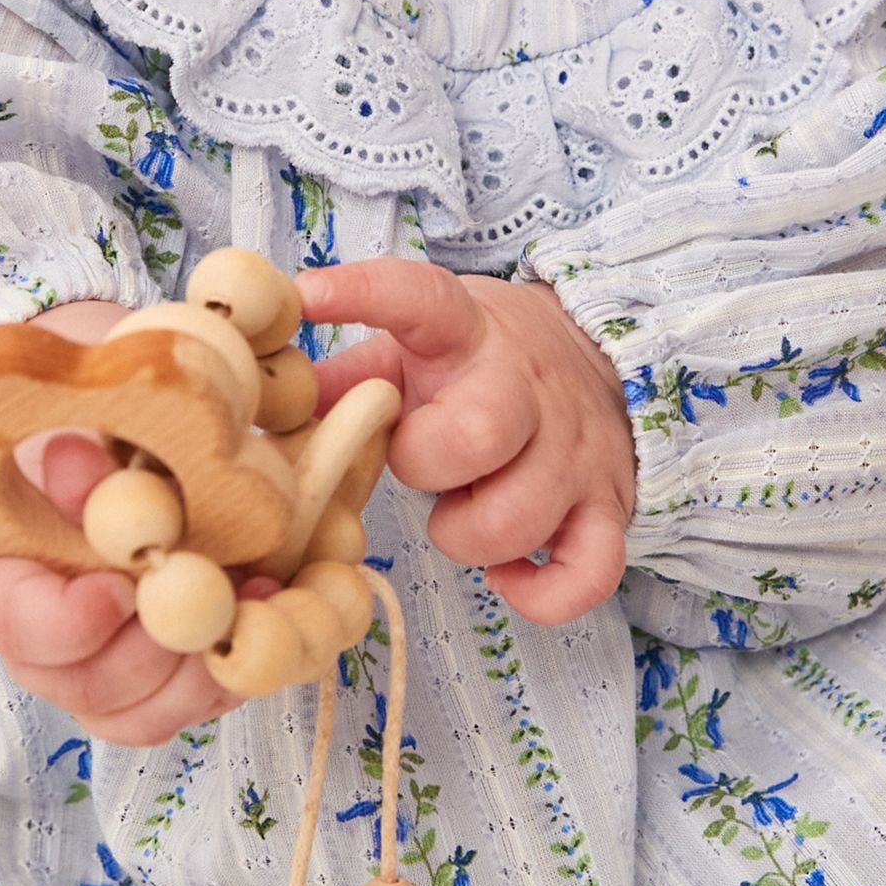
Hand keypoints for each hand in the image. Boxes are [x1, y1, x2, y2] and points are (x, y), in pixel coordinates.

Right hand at [0, 300, 267, 745]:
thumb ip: (87, 452)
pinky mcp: (177, 685)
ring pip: (148, 712)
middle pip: (90, 686)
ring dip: (205, 669)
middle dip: (155, 653)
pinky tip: (273, 621)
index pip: (18, 624)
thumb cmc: (124, 436)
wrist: (175, 456)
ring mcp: (118, 674)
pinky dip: (241, 671)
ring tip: (252, 605)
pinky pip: (201, 705)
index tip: (119, 590)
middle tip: (210, 608)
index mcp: (19, 577)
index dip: (66, 622)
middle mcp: (59, 645)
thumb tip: (76, 462)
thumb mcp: (103, 426)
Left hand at [300, 261, 634, 625]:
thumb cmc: (484, 362)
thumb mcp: (419, 347)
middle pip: (477, 433)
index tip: (310, 292)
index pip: (422, 299)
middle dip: (427, 467)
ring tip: (464, 508)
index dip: (364, 293)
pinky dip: (541, 593)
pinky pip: (586, 574)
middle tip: (422, 461)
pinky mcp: (609, 506)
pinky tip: (509, 573)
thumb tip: (277, 396)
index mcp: (468, 336)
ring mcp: (575, 452)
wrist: (600, 357)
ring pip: (517, 518)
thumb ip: (351, 374)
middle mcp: (528, 390)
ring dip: (470, 535)